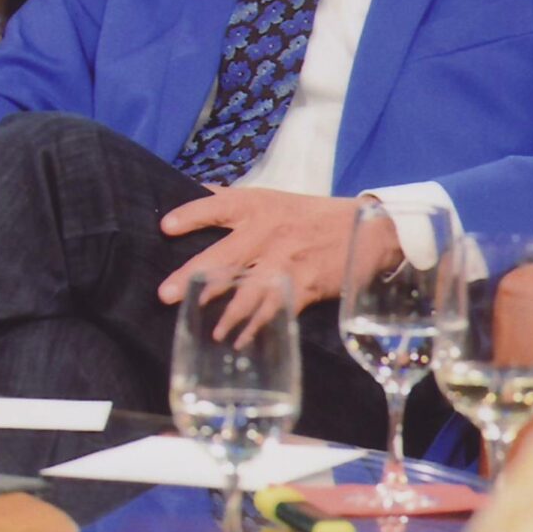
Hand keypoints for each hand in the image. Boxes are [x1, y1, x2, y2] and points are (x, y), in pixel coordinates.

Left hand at [156, 187, 372, 338]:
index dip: (190, 215)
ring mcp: (286, 261)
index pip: (217, 206)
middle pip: (224, 256)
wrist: (367, 231)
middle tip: (166, 294)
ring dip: (225, 312)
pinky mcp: (304, 285)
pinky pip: (275, 310)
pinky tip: (240, 340)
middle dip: (194, 277)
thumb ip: (231, 199)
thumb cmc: (309, 215)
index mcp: (256, 207)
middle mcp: (267, 232)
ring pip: (248, 290)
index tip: (165, 227)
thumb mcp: (271, 199)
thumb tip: (195, 190)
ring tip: (204, 330)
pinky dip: (257, 327)